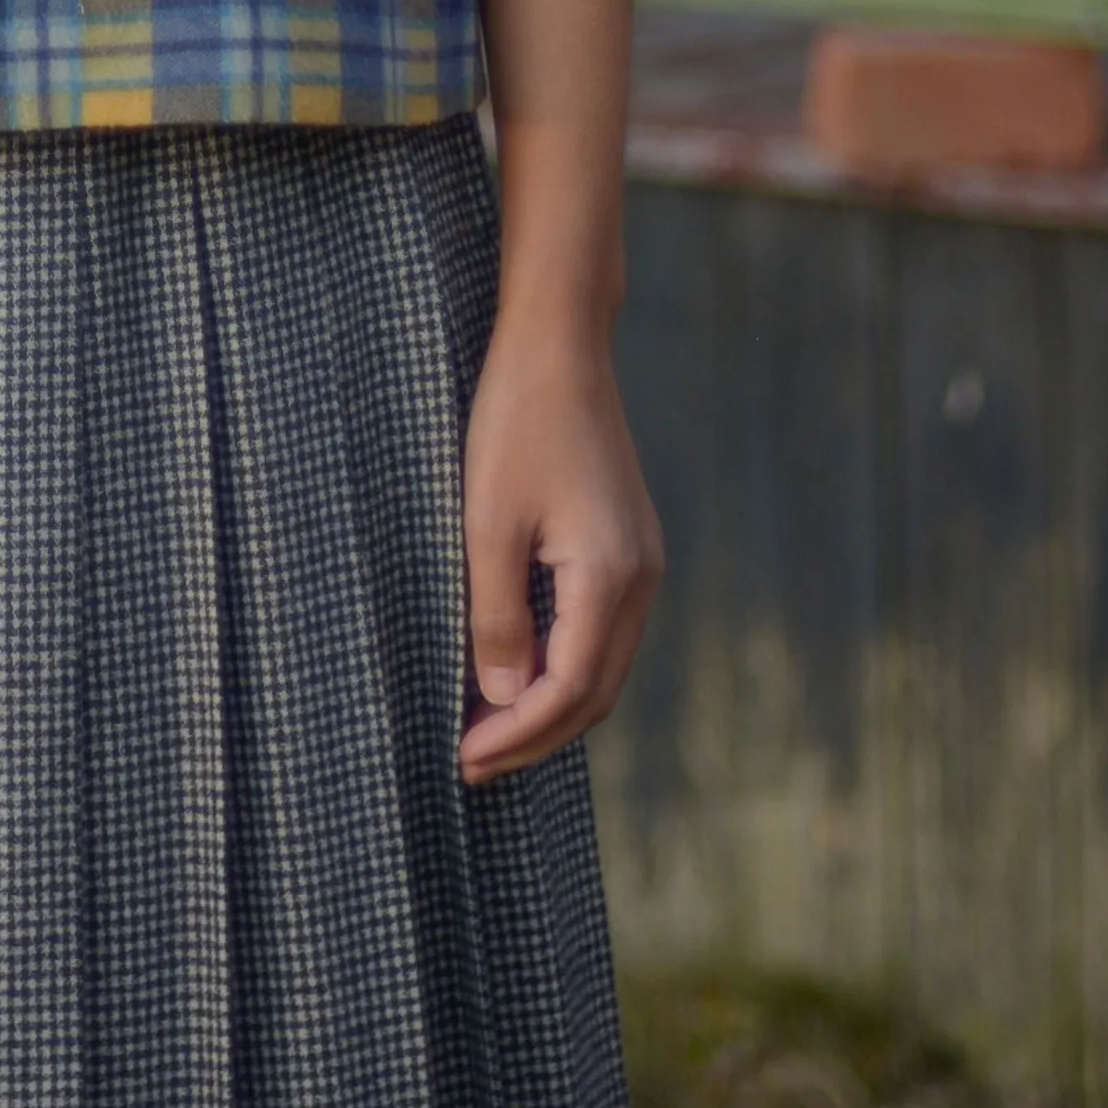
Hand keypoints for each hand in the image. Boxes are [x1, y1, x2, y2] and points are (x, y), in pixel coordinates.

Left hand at [457, 300, 661, 785]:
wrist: (560, 346)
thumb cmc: (514, 424)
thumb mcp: (486, 524)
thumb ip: (495, 617)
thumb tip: (501, 698)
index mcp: (610, 577)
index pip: (569, 691)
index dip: (518, 735)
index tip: (465, 760)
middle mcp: (640, 578)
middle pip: (596, 693)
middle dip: (535, 734)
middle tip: (471, 761)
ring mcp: (642, 561)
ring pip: (603, 665)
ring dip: (550, 704)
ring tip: (487, 727)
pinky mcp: (628, 544)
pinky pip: (602, 629)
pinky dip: (563, 663)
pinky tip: (517, 667)